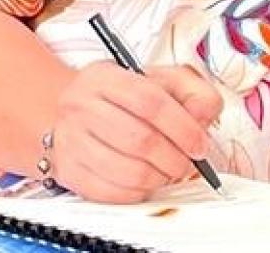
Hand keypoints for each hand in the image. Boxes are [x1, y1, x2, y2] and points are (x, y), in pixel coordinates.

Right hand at [50, 62, 222, 203]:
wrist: (66, 112)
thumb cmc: (119, 99)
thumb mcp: (155, 79)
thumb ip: (190, 90)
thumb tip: (203, 116)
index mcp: (105, 77)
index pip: (150, 101)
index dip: (182, 127)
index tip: (199, 143)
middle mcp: (81, 106)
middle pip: (140, 139)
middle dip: (174, 158)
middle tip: (187, 163)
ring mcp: (70, 140)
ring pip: (127, 171)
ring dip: (159, 178)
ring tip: (167, 172)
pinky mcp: (67, 171)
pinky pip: (111, 193)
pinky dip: (138, 193)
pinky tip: (145, 181)